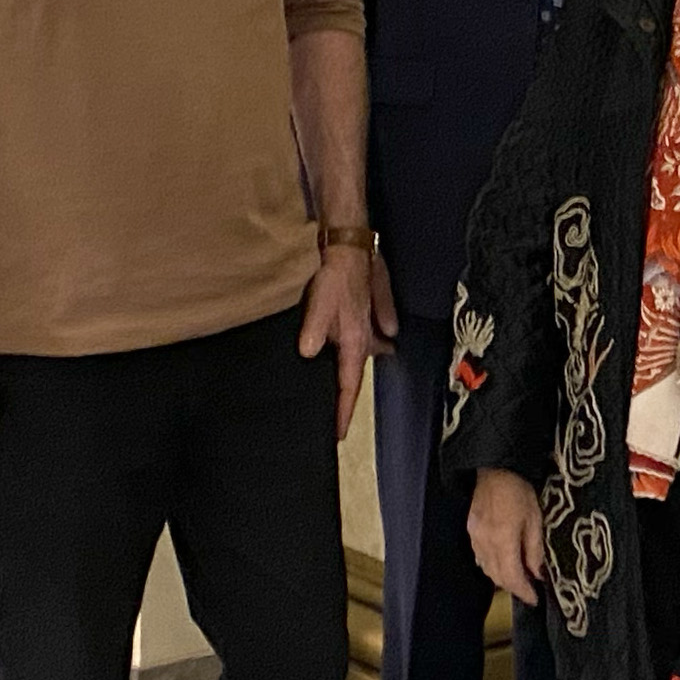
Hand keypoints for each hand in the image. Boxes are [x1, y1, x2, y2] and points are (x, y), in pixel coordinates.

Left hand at [299, 243, 394, 437]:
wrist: (352, 244)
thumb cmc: (337, 274)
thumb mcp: (321, 303)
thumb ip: (314, 330)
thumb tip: (309, 355)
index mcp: (356, 341)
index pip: (349, 385)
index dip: (343, 410)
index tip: (337, 435)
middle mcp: (366, 337)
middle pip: (356, 374)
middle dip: (347, 397)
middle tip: (336, 419)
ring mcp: (369, 324)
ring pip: (363, 357)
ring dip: (353, 374)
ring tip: (342, 392)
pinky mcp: (368, 311)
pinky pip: (370, 338)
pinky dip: (366, 349)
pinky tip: (369, 349)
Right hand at [468, 467, 546, 604]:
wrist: (495, 467)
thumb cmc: (519, 489)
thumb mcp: (535, 519)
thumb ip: (534, 549)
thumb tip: (537, 573)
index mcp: (503, 540)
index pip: (512, 578)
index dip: (524, 592)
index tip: (534, 599)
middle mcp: (485, 543)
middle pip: (498, 577)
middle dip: (514, 587)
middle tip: (530, 590)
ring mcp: (475, 536)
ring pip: (487, 568)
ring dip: (502, 577)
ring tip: (519, 577)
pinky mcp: (471, 529)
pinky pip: (480, 556)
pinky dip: (491, 564)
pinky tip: (502, 561)